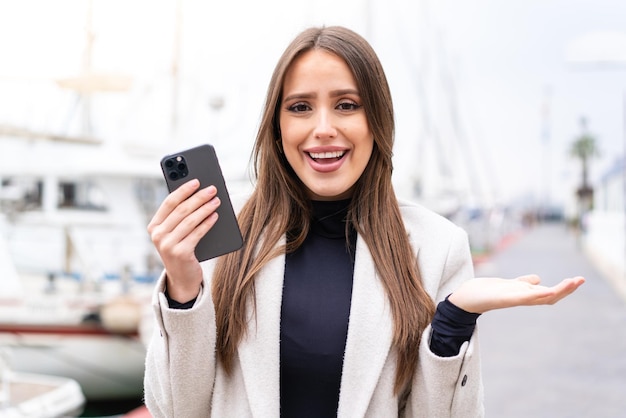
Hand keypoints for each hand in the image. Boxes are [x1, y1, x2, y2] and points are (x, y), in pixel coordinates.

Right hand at [147, 179, 220, 301]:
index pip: (169, 203)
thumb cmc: (182, 250)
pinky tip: (215, 215)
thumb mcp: (176, 233)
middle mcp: (157, 235)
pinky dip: (208, 223)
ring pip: (190, 220)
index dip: (184, 190)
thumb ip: (180, 217)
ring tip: (216, 200)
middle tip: (212, 189)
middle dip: (198, 197)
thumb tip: (198, 194)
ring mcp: (167, 245)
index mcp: (154, 226)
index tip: (197, 181)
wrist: (182, 278)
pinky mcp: (180, 253)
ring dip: (205, 208)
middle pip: (181, 210)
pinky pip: (197, 233)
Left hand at [448, 274, 584, 313]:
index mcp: (525, 294)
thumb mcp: (509, 284)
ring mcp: (514, 299)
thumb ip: (524, 283)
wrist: (467, 298)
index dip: (563, 288)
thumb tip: (538, 279)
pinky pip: (523, 298)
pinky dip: (536, 295)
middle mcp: (522, 298)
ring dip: (557, 290)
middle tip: (581, 280)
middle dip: (566, 289)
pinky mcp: (504, 299)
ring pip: (540, 297)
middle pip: (549, 296)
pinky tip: (546, 291)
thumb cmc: (487, 292)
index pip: (549, 293)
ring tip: (572, 282)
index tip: (577, 280)